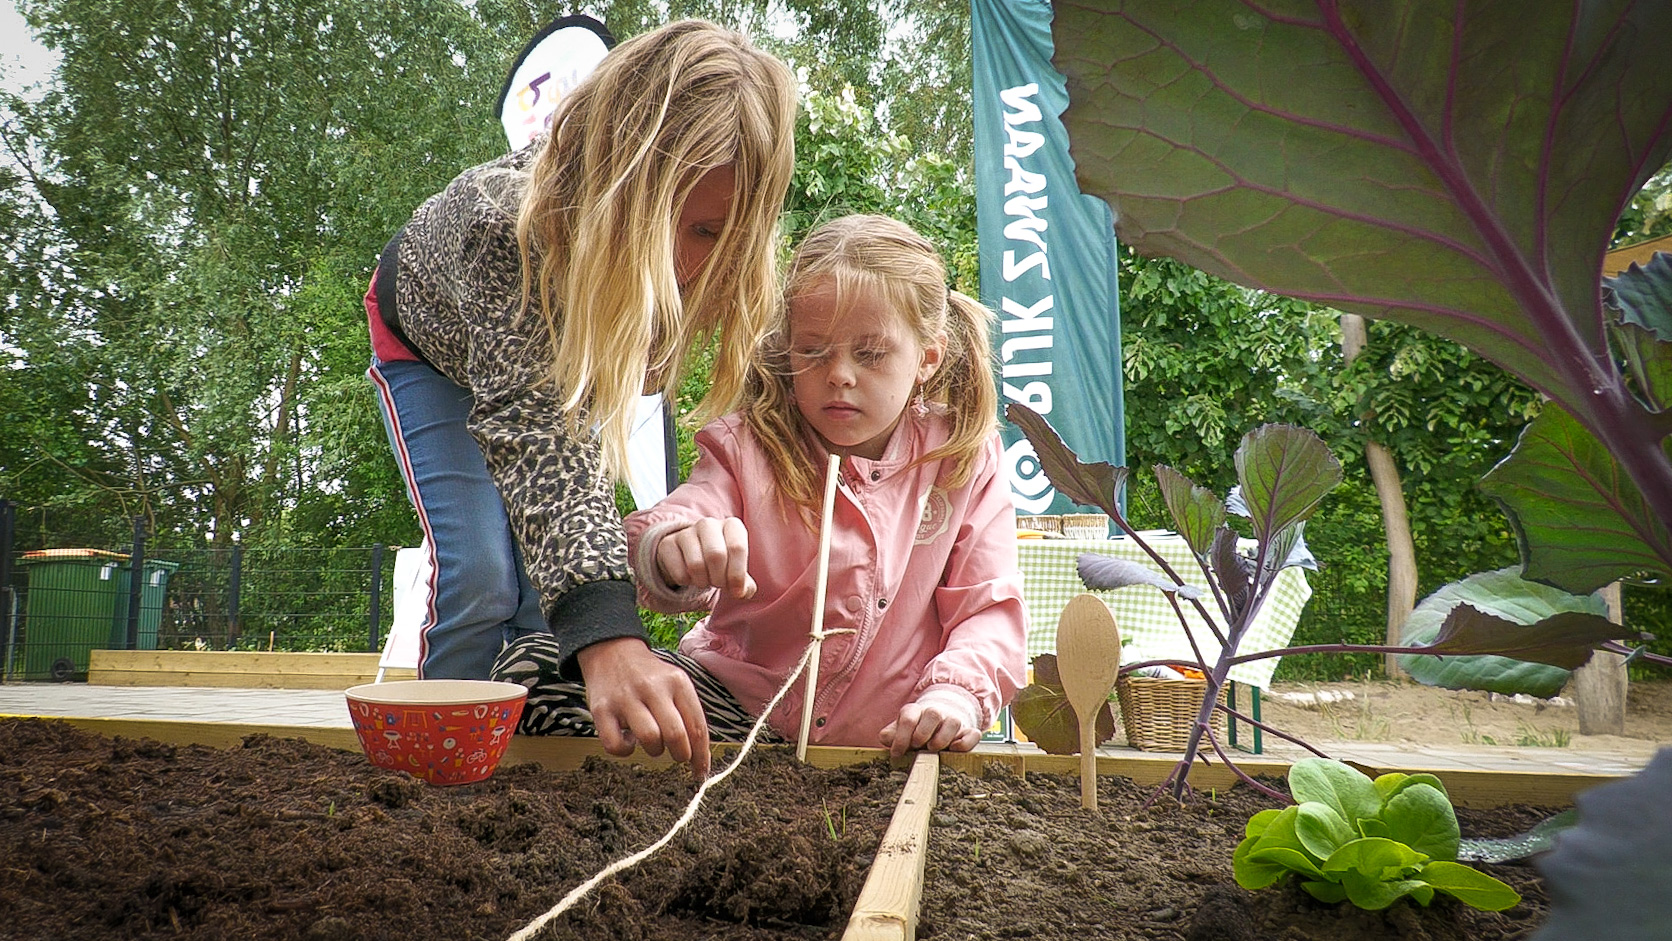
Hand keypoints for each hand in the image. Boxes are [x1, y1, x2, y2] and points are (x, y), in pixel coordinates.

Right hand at [575, 637, 710, 778]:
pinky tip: (629, 741)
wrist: (612, 651)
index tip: (701, 771)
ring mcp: (626, 699)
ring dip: (655, 751)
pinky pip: (616, 745)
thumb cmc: (649, 675)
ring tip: (653, 743)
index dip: (702, 755)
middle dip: (681, 755)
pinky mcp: (602, 710)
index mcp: (677, 682)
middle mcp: (653, 688)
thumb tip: (701, 754)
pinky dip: (626, 751)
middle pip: (676, 735)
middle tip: (678, 756)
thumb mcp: (675, 682)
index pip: (697, 725)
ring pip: (650, 740)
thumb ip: (688, 712)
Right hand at [656, 516, 755, 598]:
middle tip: (718, 583)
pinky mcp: (668, 543)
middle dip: (719, 579)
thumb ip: (745, 585)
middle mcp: (709, 524)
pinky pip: (679, 571)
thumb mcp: (736, 572)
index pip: (737, 548)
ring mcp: (686, 532)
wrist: (690, 555)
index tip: (736, 590)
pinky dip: (686, 581)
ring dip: (703, 581)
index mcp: (732, 526)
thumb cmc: (721, 564)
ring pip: (696, 564)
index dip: (737, 575)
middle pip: (716, 555)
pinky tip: (690, 576)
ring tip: (705, 579)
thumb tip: (742, 592)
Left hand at [879, 701, 982, 757]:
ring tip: (934, 749)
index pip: (908, 718)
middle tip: (918, 746)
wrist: (940, 720)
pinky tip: (955, 750)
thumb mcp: (901, 730)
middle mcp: (935, 713)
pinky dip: (966, 742)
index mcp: (915, 711)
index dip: (901, 737)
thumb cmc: (916, 729)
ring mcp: (953, 721)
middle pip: (933, 713)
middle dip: (923, 732)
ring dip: (943, 738)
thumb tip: (884, 738)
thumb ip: (891, 735)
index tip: (897, 754)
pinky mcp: (968, 731)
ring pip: (954, 721)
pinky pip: (973, 734)